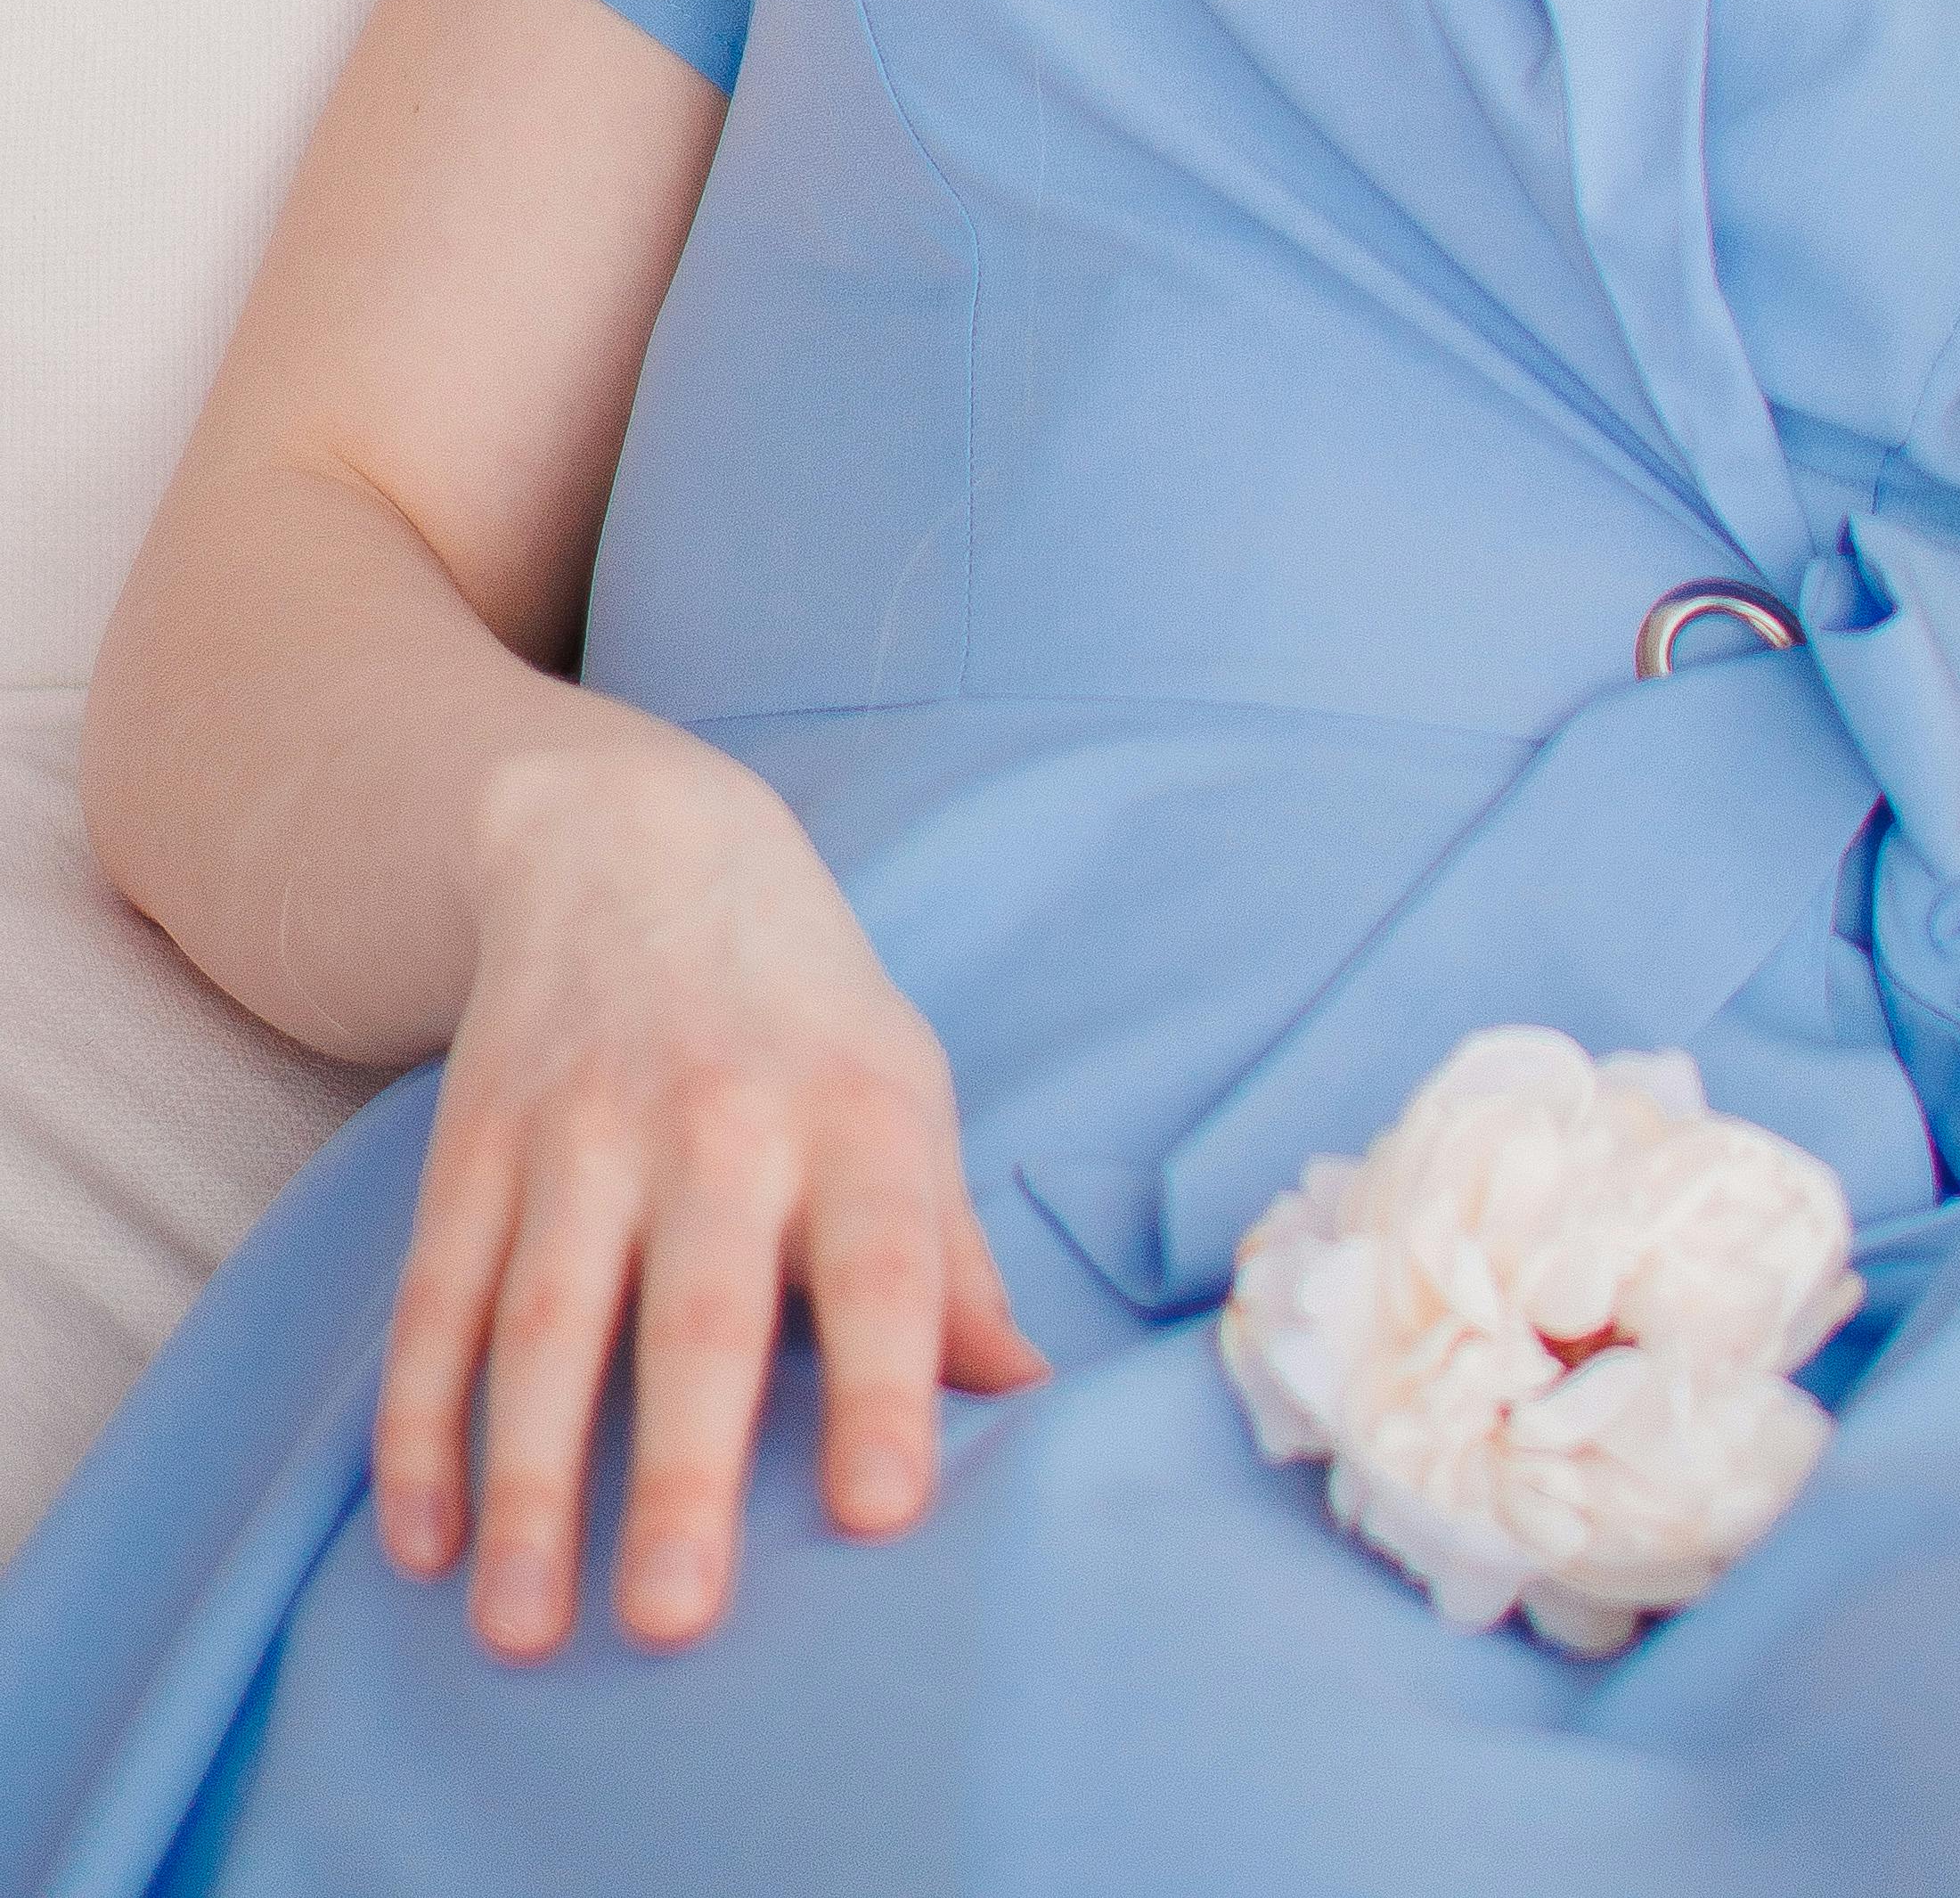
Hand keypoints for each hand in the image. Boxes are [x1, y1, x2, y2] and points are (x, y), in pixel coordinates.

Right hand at [373, 728, 1046, 1659]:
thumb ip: (952, 1261)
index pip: (885, 1260)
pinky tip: (423, 1539)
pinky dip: (419, 1423)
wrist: (632, 843)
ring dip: (531, 1482)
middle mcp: (720, 1121)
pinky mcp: (473, 1146)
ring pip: (547, 1321)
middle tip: (675, 1622)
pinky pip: (438, 1299)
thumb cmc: (804, 1016)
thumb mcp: (904, 1097)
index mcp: (856, 1115)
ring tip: (522, 1627)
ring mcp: (582, 1132)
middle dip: (684, 1468)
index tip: (882, 1515)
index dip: (888, 1382)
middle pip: (700, 1311)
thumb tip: (1030, 1402)